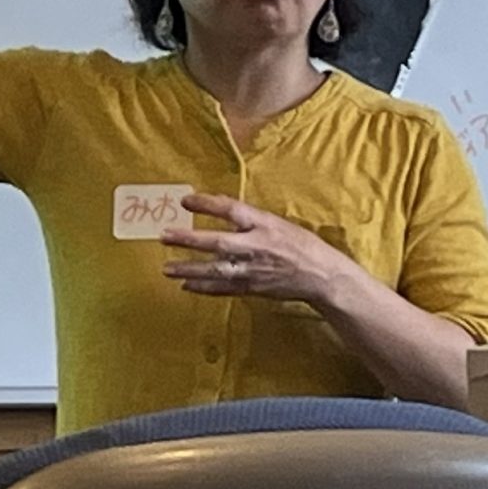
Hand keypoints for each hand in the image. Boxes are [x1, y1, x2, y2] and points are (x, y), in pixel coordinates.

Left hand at [161, 192, 357, 306]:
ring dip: (190, 269)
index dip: (208, 204)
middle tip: (164, 236)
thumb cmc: (299, 244)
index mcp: (264, 224)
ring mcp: (254, 269)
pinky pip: (225, 288)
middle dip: (189, 240)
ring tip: (166, 269)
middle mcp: (257, 246)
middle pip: (218, 242)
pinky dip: (205, 287)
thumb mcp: (277, 223)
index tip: (185, 200)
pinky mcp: (254, 287)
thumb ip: (248, 218)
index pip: (232, 210)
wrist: (323, 276)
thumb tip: (217, 207)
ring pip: (217, 270)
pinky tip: (186, 285)